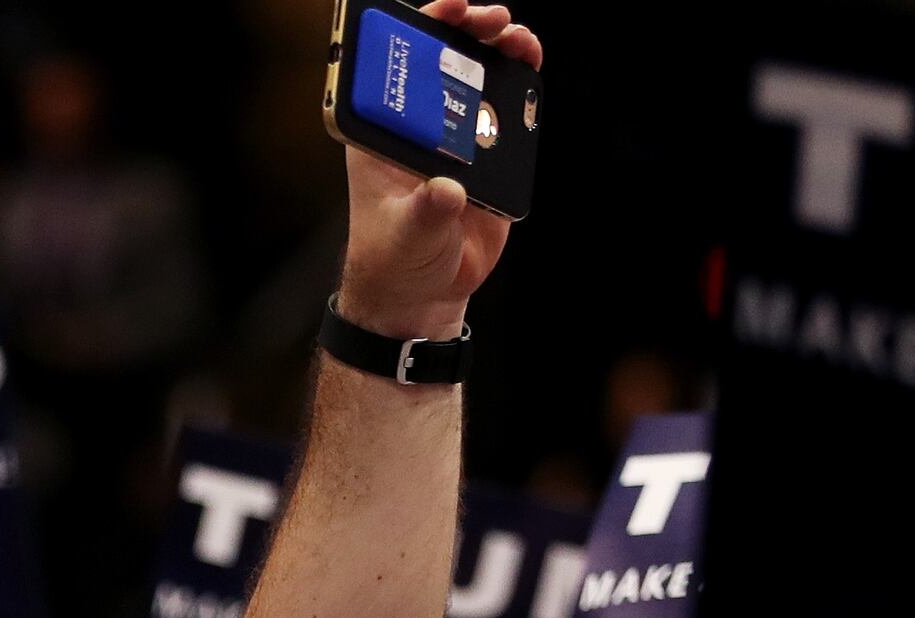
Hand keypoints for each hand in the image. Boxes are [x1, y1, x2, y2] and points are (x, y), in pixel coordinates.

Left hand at [335, 1, 543, 339]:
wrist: (425, 293)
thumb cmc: (397, 261)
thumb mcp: (406, 236)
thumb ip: (426, 212)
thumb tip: (447, 191)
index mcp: (383, 135)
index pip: (396, 68)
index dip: (419, 30)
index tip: (446, 12)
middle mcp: (419, 127)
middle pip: (442, 60)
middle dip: (467, 28)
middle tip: (491, 19)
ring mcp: (455, 137)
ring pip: (478, 78)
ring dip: (499, 49)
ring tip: (517, 38)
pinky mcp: (487, 154)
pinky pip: (506, 109)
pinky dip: (521, 83)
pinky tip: (531, 66)